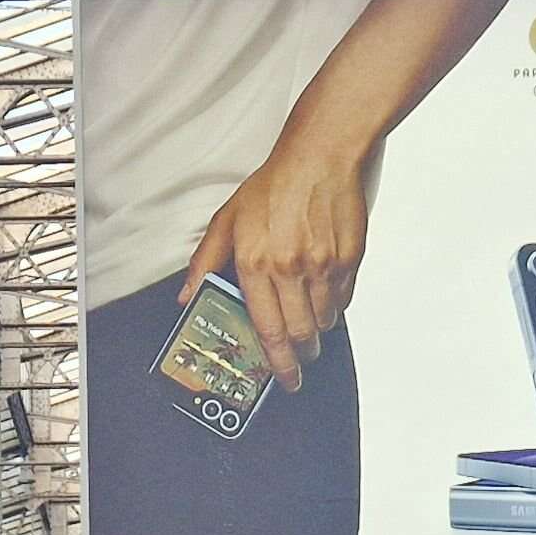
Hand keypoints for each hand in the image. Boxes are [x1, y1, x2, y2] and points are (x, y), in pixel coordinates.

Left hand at [181, 125, 374, 389]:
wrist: (321, 156)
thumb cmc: (273, 186)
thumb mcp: (227, 220)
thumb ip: (205, 263)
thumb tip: (187, 297)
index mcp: (256, 264)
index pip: (268, 330)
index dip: (277, 363)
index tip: (283, 379)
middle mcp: (290, 269)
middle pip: (300, 335)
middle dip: (300, 356)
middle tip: (298, 360)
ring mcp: (323, 266)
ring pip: (324, 321)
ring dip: (317, 330)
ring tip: (309, 321)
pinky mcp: (348, 259)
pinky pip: (343, 299)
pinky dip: (334, 305)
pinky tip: (324, 292)